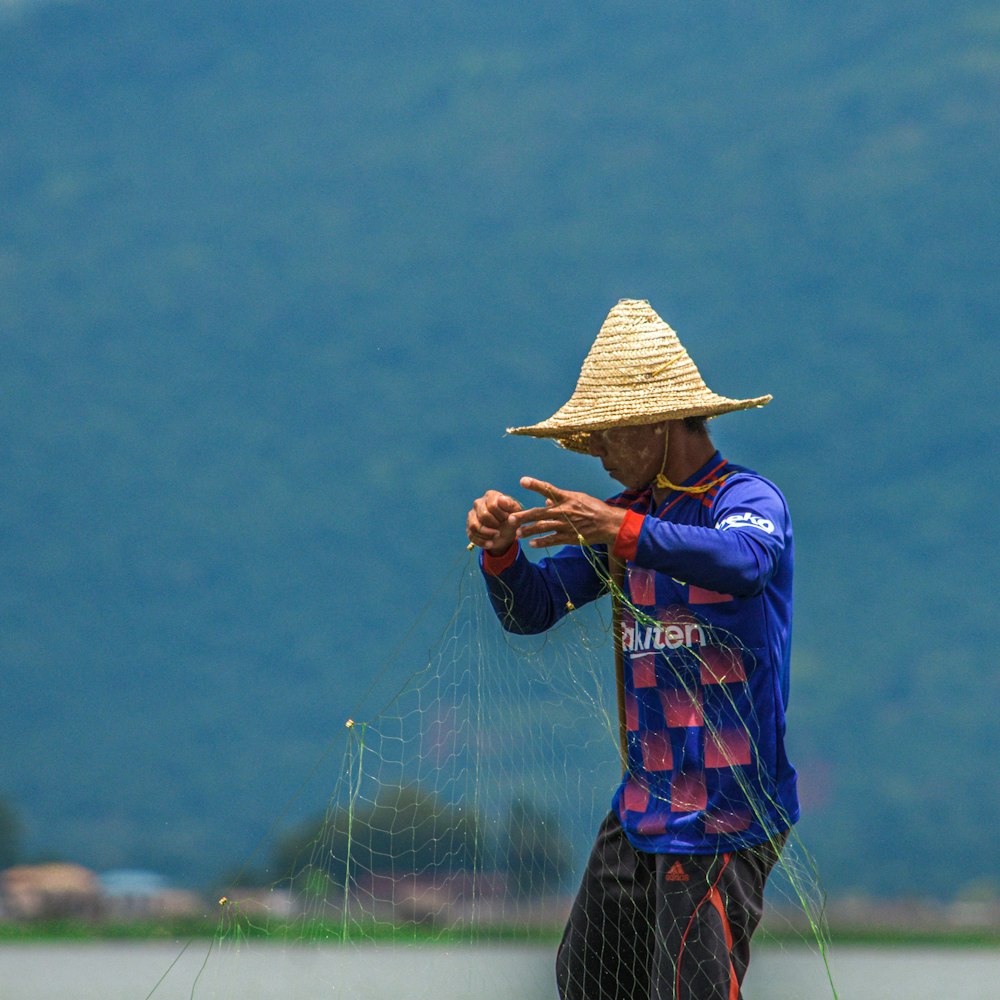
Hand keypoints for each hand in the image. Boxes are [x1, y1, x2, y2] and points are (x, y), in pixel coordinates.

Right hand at [467, 490, 523, 552]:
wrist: (507, 532)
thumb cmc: (511, 518)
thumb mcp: (516, 513)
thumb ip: (511, 506)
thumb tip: (501, 500)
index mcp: (491, 496)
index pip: (493, 505)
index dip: (502, 515)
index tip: (508, 519)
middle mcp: (479, 503)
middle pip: (483, 515)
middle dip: (494, 525)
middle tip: (503, 527)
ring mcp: (472, 515)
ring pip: (475, 526)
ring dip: (487, 534)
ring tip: (497, 536)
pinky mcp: (469, 527)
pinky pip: (472, 536)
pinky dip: (482, 542)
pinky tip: (491, 544)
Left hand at [508, 477, 625, 548]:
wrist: (609, 523)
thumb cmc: (594, 508)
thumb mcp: (578, 498)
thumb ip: (560, 499)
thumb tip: (545, 499)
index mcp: (566, 498)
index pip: (548, 488)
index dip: (535, 484)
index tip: (522, 480)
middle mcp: (564, 511)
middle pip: (539, 513)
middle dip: (524, 516)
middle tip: (510, 519)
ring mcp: (566, 525)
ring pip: (543, 528)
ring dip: (529, 531)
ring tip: (517, 534)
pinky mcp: (570, 537)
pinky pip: (552, 540)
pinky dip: (541, 541)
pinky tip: (532, 543)